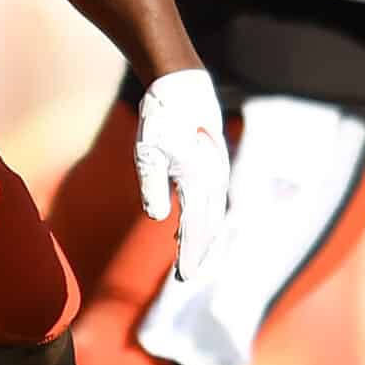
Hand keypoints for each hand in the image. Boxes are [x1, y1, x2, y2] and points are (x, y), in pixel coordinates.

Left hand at [134, 68, 227, 281]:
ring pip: (214, 215)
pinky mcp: (213, 165)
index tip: (183, 279)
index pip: (197, 228)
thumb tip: (159, 219)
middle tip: (186, 278)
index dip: (190, 256)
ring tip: (186, 260)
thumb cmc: (160, 119)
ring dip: (202, 239)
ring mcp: (217, 172)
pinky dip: (203, 219)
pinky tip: (182, 228)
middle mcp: (215, 179)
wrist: (180, 86)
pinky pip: (212, 201)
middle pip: (211, 227)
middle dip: (199, 254)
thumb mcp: (147, 153)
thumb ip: (153, 187)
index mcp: (200, 179)